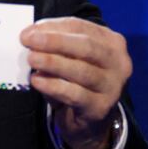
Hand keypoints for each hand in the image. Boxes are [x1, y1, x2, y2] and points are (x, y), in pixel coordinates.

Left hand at [20, 17, 131, 148]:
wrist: (90, 120)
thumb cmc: (78, 81)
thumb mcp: (69, 58)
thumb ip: (55, 44)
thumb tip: (31, 35)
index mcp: (112, 42)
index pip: (81, 27)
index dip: (54, 27)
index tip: (29, 31)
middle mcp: (119, 62)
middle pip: (86, 46)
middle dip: (55, 41)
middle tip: (28, 40)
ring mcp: (113, 86)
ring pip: (82, 70)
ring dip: (53, 63)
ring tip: (32, 59)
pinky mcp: (101, 107)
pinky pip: (75, 94)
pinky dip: (54, 86)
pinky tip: (37, 81)